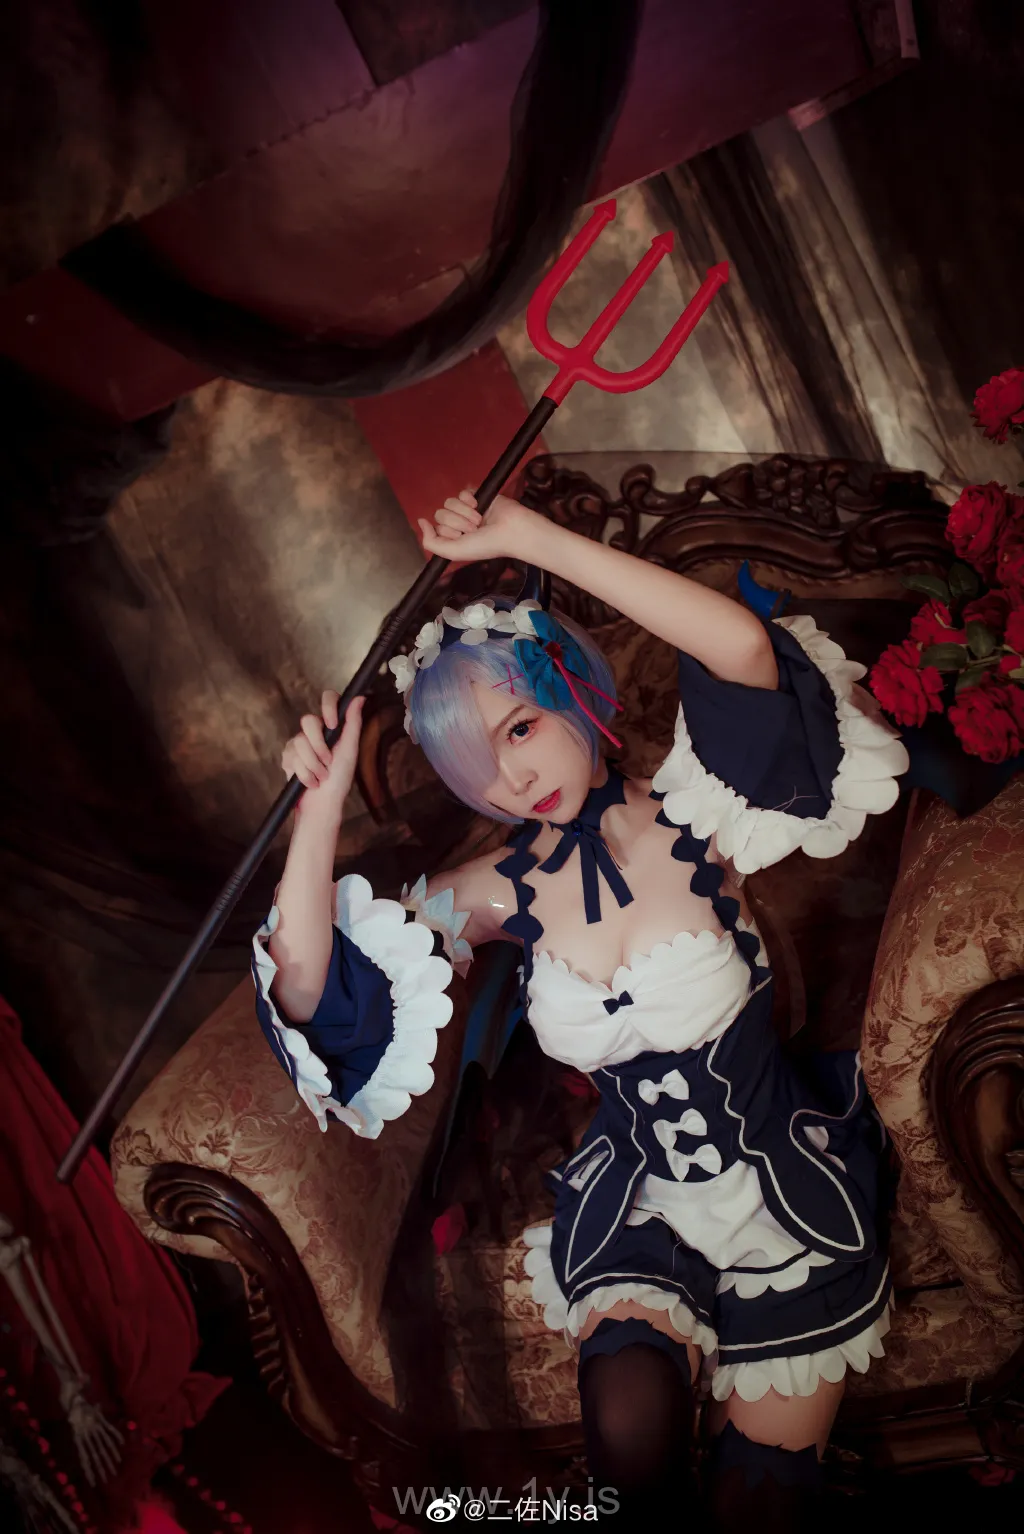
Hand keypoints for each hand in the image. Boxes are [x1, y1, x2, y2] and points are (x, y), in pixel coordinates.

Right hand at [282, 691, 364, 814]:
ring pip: (299, 742)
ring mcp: (298, 744)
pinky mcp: (287, 757)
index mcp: (332, 727)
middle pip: (307, 720)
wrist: (322, 804)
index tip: (332, 724)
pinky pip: (291, 757)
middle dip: (318, 746)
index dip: (327, 707)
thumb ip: (353, 723)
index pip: (328, 699)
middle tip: (328, 762)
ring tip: (321, 777)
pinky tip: (310, 782)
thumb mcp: (350, 750)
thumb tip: (360, 697)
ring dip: (313, 765)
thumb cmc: (340, 779)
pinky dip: (303, 774)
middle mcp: (314, 732)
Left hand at [417, 489, 534, 562]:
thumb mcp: (454, 552)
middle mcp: (458, 523)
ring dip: (464, 512)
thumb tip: (420, 521)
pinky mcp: (476, 495)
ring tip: (479, 520)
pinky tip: (479, 506)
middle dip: (457, 522)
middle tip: (474, 529)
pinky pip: (462, 492)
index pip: (436, 528)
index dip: (449, 532)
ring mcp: (466, 509)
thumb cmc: (485, 545)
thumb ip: (431, 542)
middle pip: (440, 514)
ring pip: (449, 502)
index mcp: (453, 537)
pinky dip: (469, 499)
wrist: (510, 530)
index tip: (463, 538)